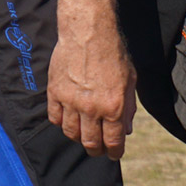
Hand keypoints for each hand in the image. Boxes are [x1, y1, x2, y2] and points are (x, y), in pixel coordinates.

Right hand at [47, 0, 135, 158]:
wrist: (88, 32)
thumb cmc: (113, 53)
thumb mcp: (130, 81)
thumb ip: (128, 108)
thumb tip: (126, 129)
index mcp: (114, 106)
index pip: (113, 142)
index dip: (114, 152)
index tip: (113, 153)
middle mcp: (92, 108)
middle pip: (90, 142)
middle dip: (96, 150)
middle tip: (97, 149)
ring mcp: (71, 101)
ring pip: (71, 133)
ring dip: (78, 137)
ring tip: (82, 134)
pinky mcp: (55, 91)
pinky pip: (54, 117)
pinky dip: (61, 122)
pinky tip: (67, 118)